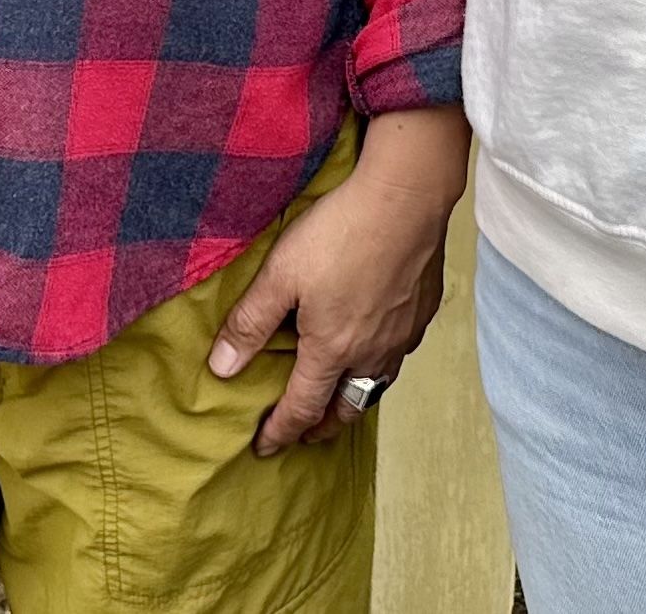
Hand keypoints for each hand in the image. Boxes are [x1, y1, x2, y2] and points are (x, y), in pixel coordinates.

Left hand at [208, 132, 461, 455]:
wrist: (406, 197)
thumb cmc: (340, 231)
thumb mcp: (280, 274)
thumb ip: (250, 323)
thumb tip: (222, 369)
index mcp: (333, 349)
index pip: (303, 407)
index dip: (280, 431)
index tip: (264, 447)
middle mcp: (372, 353)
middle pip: (347, 408)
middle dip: (322, 427)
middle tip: (305, 434)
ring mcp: (403, 334)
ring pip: (377, 385)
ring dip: (354, 400)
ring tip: (339, 400)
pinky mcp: (423, 311)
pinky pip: (400, 355)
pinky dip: (381, 366)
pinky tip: (377, 349)